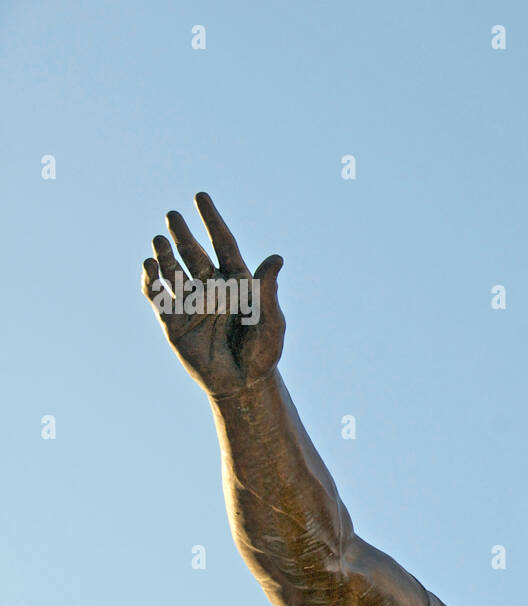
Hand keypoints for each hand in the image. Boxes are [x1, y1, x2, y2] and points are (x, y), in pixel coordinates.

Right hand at [142, 192, 285, 397]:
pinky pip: (157, 296)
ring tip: (159, 241)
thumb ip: (268, 290)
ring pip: (173, 271)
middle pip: (194, 253)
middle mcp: (212, 287)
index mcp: (237, 282)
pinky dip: (151, 280)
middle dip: (183, 234)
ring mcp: (191, 303)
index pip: (223, 243)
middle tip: (173, 215)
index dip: (212, 220)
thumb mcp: (271, 320)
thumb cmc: (263, 352)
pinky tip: (149, 266)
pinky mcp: (173, 322)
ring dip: (165, 255)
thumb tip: (277, 258)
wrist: (242, 383)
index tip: (200, 196)